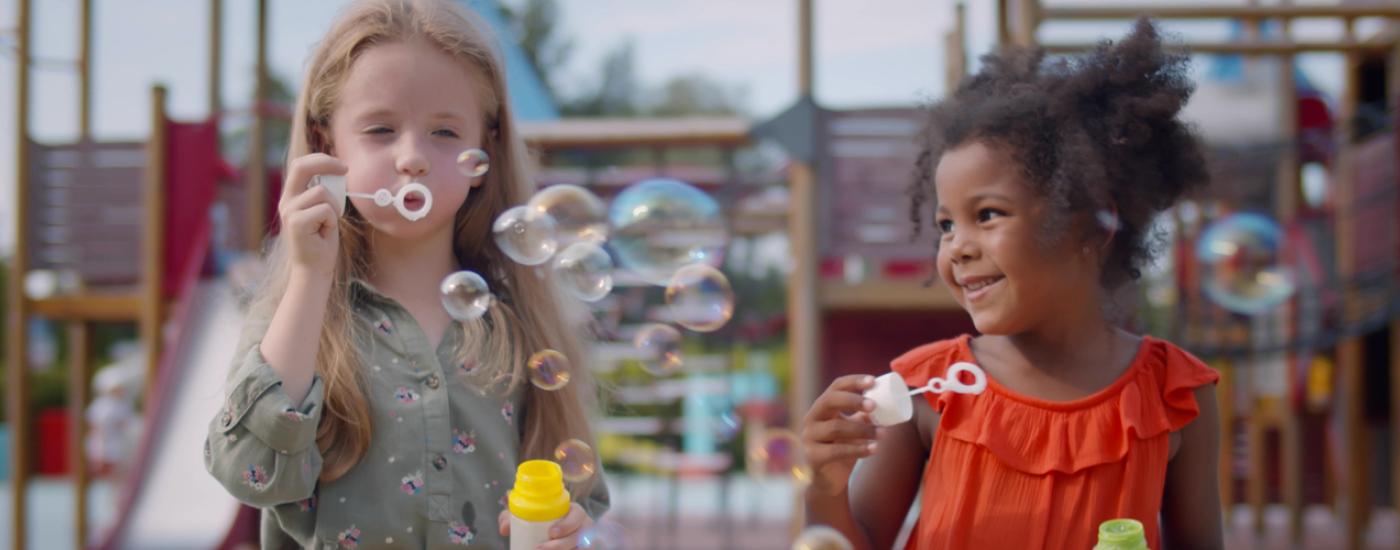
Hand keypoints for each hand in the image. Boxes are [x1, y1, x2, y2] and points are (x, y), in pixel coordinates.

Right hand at [278, 153, 346, 277]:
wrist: (314, 269)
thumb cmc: (321, 241)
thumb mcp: (322, 211)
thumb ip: (323, 193)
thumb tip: (337, 173)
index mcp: (291, 196)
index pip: (300, 165)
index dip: (321, 159)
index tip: (341, 166)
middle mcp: (286, 201)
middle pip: (302, 167)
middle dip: (326, 163)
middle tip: (345, 169)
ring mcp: (289, 211)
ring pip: (322, 192)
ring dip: (334, 207)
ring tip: (328, 224)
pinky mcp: (296, 222)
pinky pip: (325, 209)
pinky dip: (332, 220)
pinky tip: (325, 233)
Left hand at [498, 503, 590, 548]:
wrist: (543, 538)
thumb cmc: (537, 524)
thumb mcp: (524, 517)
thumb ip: (510, 518)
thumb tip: (504, 529)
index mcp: (572, 512)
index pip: (577, 514)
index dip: (568, 524)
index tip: (552, 533)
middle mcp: (583, 527)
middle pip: (580, 535)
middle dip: (563, 544)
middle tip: (541, 548)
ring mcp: (585, 541)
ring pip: (582, 546)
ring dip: (566, 549)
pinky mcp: (582, 548)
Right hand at [800, 374, 880, 496]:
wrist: (828, 481)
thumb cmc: (842, 449)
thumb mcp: (854, 429)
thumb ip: (864, 416)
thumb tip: (888, 402)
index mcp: (822, 407)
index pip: (836, 387)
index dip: (853, 381)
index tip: (873, 381)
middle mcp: (811, 419)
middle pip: (830, 401)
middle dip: (853, 400)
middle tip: (874, 406)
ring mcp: (809, 437)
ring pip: (837, 428)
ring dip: (864, 430)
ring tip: (884, 433)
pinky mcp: (813, 456)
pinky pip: (837, 451)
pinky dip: (858, 449)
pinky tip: (874, 449)